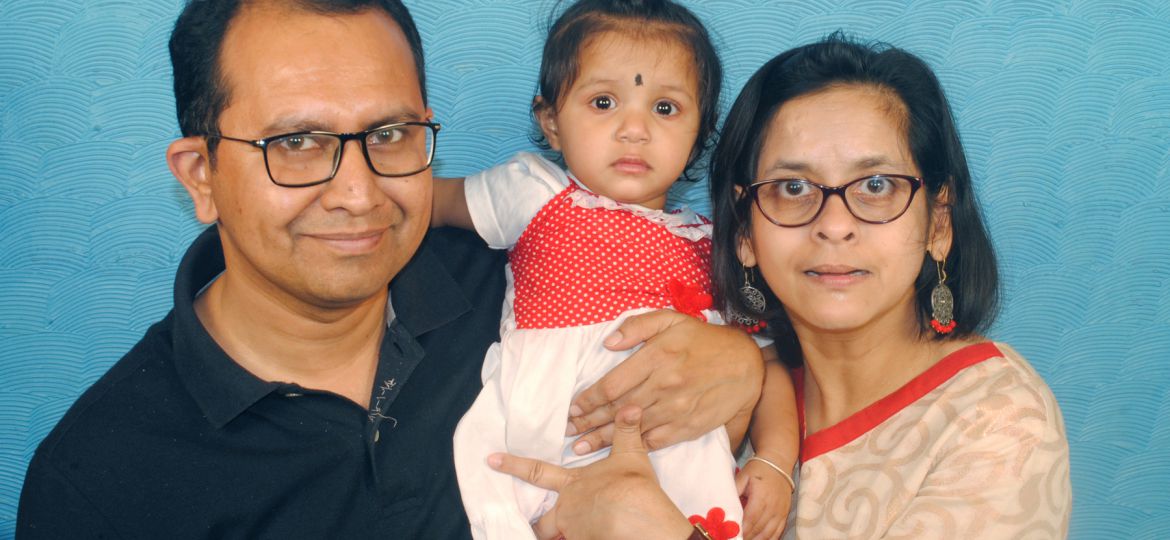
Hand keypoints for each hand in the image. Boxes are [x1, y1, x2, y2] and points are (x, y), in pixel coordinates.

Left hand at [489, 406, 692, 539]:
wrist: (638, 520)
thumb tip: (632, 406)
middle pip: (542, 523)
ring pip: (560, 537)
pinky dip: (587, 539)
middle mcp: (567, 510)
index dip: (512, 466)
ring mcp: (574, 531)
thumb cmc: (631, 487)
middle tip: (533, 527)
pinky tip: (598, 537)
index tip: (491, 460)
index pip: (536, 471)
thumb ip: (627, 431)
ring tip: (578, 533)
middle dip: (537, 526)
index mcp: (572, 484)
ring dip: (564, 536)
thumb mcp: (631, 455)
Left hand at [566, 310, 764, 452]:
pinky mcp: (689, 426)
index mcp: (657, 357)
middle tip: (568, 433)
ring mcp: (677, 408)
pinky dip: (635, 447)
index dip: (589, 399)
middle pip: (618, 409)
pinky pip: (656, 440)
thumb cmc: (704, 340)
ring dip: (605, 440)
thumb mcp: (671, 320)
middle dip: (589, 423)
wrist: (746, 365)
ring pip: (633, 428)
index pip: (613, 384)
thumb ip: (638, 326)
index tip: (573, 409)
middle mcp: (665, 385)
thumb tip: (608, 342)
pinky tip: (617, 453)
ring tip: (581, 449)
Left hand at [735, 458, 791, 539]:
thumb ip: (735, 490)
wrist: (778, 463)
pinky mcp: (785, 515)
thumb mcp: (743, 475)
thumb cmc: (758, 469)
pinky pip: (777, 532)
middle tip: (734, 539)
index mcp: (761, 497)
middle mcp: (773, 507)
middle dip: (746, 537)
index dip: (741, 530)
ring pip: (768, 534)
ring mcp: (780, 512)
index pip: (750, 519)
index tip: (730, 535)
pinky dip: (768, 539)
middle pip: (758, 529)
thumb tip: (725, 504)